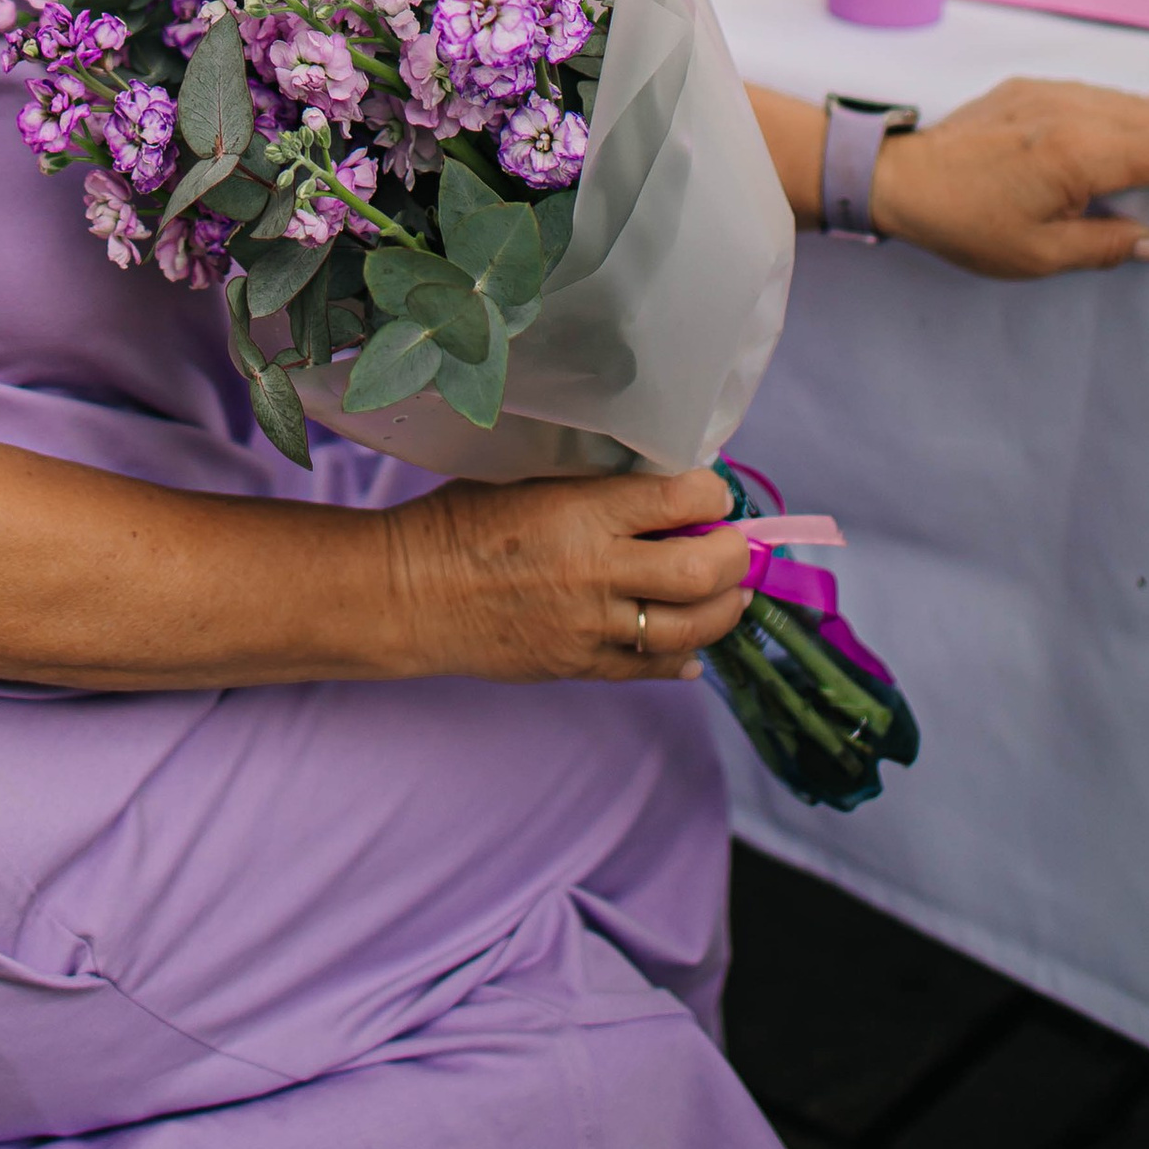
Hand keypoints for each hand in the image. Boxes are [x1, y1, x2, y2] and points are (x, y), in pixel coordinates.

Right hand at [396, 461, 751, 680]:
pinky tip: (692, 647)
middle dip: (733, 555)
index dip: (711, 492)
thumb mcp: (527, 479)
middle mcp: (596, 570)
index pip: (679, 498)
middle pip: (700, 570)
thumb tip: (661, 490)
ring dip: (722, 610)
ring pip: (688, 628)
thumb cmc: (463, 520)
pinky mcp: (580, 666)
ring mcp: (591, 626)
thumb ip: (594, 487)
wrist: (413, 592)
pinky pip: (650, 668)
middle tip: (735, 545)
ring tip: (730, 595)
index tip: (712, 491)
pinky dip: (682, 658)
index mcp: (582, 512)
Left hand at [870, 78, 1148, 277]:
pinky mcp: (1033, 92)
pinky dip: (1145, 104)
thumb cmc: (965, 224)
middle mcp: (1072, 114)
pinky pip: (1105, 95)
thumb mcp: (1037, 255)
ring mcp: (1052, 96)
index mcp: (1078, 155)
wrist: (897, 176)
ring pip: (1138, 103)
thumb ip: (1104, 246)